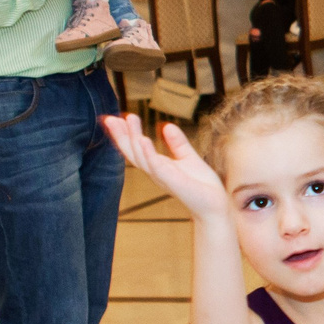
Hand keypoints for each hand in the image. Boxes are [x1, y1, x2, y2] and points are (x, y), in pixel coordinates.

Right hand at [102, 115, 227, 217]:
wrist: (214, 204)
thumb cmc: (200, 185)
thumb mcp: (187, 158)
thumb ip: (177, 143)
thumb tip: (167, 125)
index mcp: (156, 165)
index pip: (135, 148)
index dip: (124, 134)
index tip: (114, 118)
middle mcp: (155, 171)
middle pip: (131, 152)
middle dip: (120, 135)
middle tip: (109, 118)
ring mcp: (162, 177)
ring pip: (140, 157)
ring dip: (133, 138)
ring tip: (129, 119)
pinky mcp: (172, 181)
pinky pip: (156, 166)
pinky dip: (148, 153)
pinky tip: (143, 139)